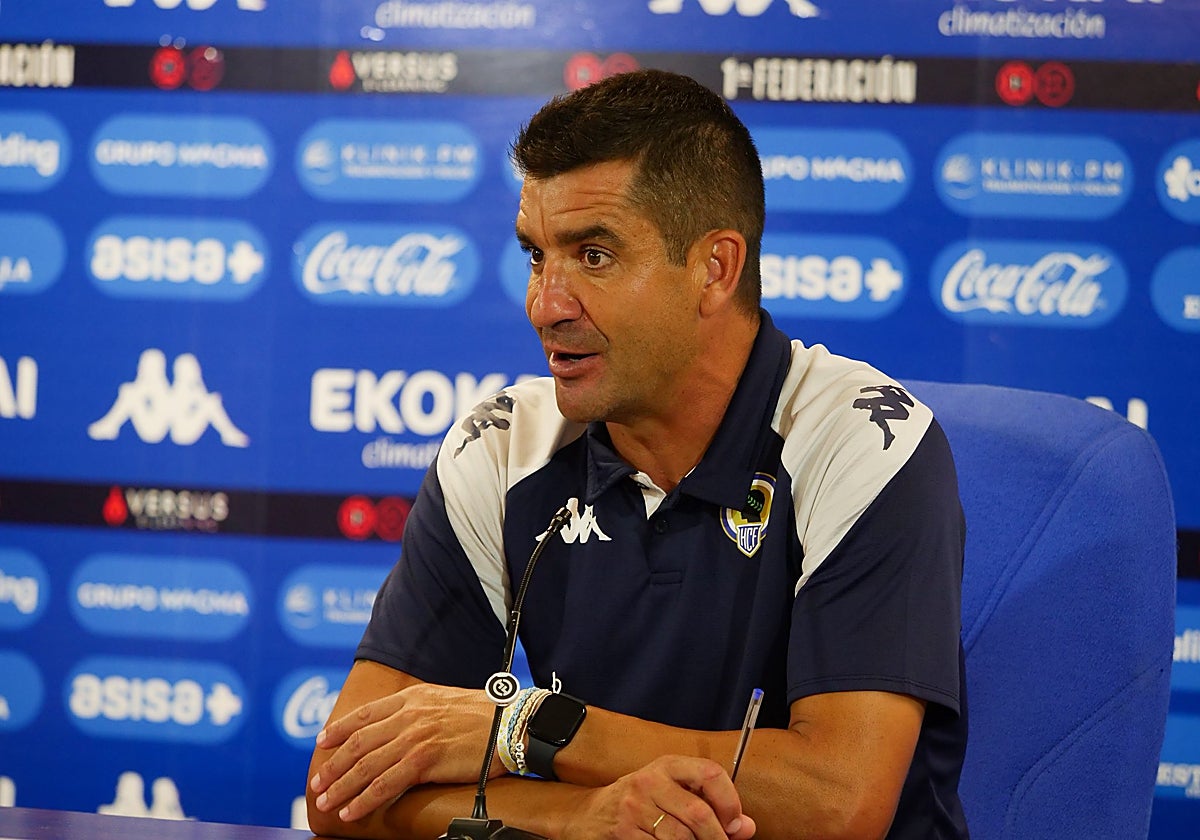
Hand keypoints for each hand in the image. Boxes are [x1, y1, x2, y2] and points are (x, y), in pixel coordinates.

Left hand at [308, 683, 500, 821]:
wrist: (511, 721)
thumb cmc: (486, 714)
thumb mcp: (445, 701)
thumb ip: (420, 711)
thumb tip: (405, 728)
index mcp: (412, 698)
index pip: (365, 714)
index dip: (339, 729)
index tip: (322, 742)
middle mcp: (408, 715)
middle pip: (358, 743)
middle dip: (333, 765)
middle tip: (316, 784)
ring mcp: (414, 737)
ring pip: (366, 765)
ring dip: (341, 786)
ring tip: (325, 802)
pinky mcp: (424, 760)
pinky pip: (385, 784)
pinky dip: (364, 799)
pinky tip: (352, 811)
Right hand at [560, 756, 755, 839]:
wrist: (589, 815)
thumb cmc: (638, 803)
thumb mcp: (670, 792)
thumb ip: (708, 805)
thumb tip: (747, 827)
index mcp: (667, 766)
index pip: (710, 773)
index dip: (730, 801)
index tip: (736, 823)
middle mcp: (650, 783)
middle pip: (699, 813)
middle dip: (718, 838)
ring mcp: (635, 809)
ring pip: (682, 838)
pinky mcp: (624, 834)